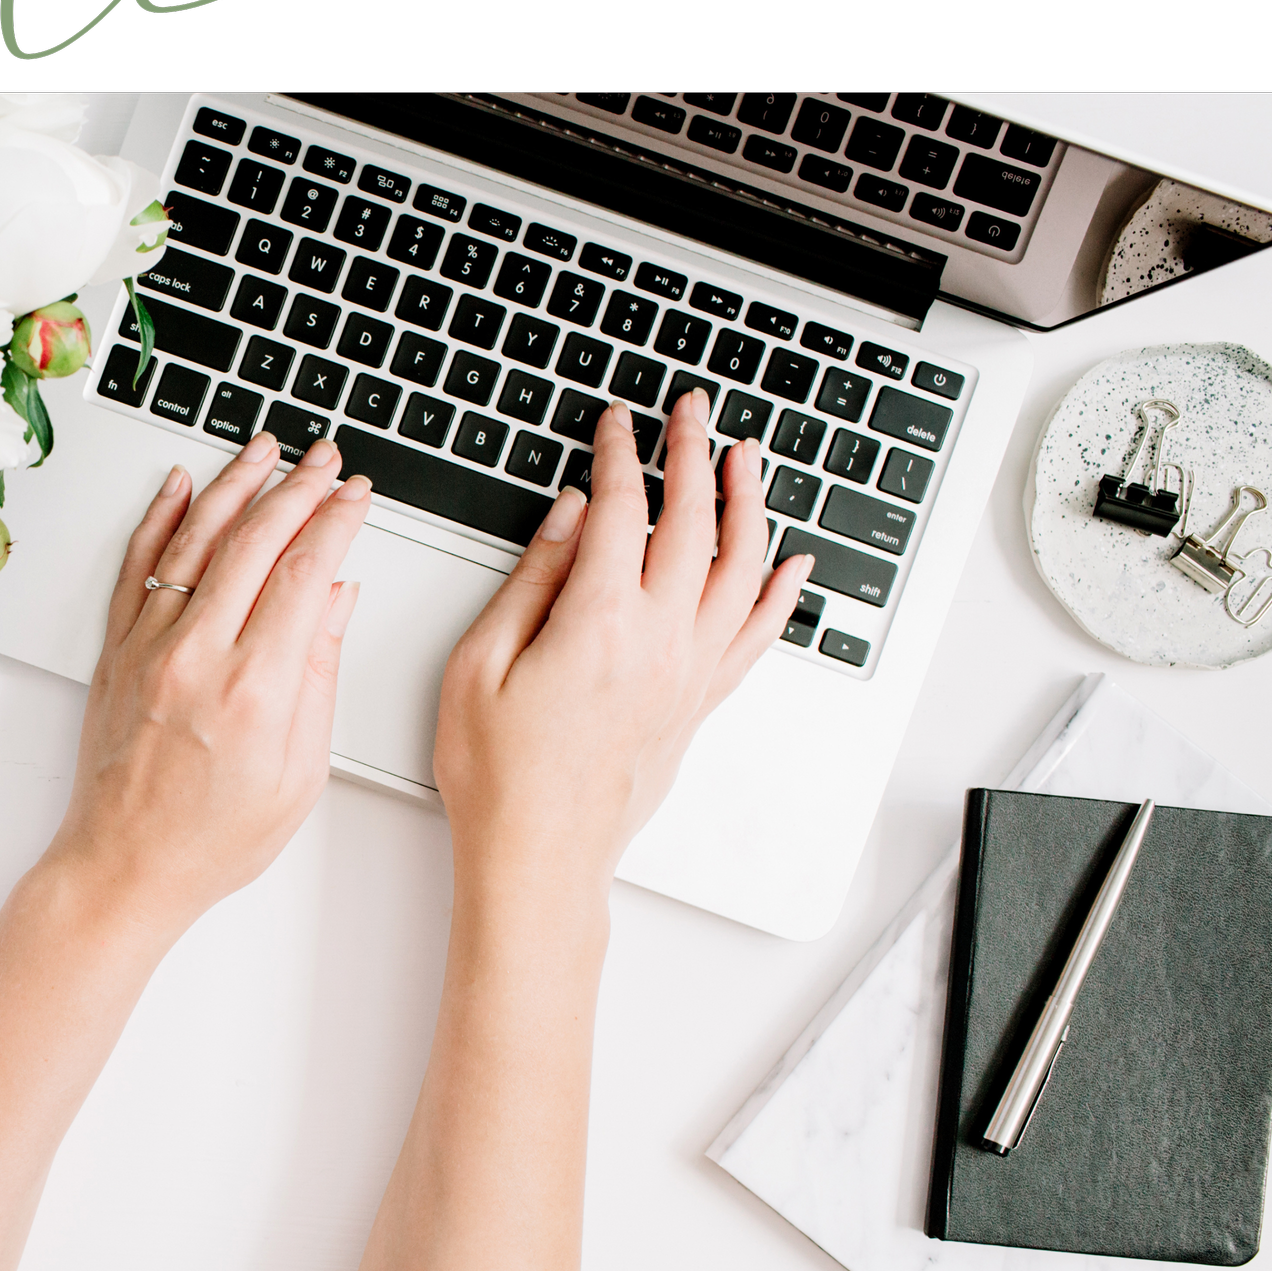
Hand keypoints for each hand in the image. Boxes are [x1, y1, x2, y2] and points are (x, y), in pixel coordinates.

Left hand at [42, 431, 371, 936]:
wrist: (123, 866)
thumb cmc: (213, 839)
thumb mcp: (300, 773)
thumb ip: (321, 677)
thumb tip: (336, 599)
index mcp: (255, 690)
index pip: (305, 573)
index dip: (336, 522)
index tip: (357, 495)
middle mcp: (197, 657)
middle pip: (254, 542)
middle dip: (297, 488)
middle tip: (324, 459)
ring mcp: (149, 648)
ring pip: (194, 540)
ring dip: (234, 485)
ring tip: (264, 449)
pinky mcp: (117, 650)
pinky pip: (138, 567)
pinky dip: (159, 519)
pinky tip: (180, 486)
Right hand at [433, 390, 811, 890]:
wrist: (539, 857)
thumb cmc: (499, 775)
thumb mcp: (479, 663)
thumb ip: (532, 580)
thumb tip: (573, 517)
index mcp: (599, 624)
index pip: (623, 511)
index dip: (621, 456)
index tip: (615, 424)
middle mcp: (660, 643)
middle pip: (693, 525)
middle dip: (693, 457)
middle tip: (691, 413)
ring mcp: (688, 675)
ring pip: (740, 570)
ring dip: (748, 506)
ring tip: (746, 460)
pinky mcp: (697, 704)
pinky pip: (755, 636)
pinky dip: (779, 595)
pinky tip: (792, 566)